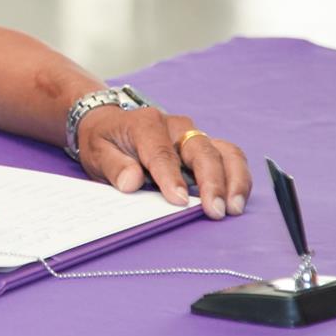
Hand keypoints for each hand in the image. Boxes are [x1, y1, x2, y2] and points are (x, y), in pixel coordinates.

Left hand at [76, 106, 250, 219]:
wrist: (109, 124)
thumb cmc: (104, 140)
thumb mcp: (97, 152)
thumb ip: (114, 166)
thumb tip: (132, 182)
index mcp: (146, 124)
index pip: (162, 152)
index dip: (171, 177)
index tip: (178, 201)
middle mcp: (176, 126)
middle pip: (201, 150)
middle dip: (211, 182)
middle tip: (215, 211)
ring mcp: (194, 135)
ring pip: (224, 151)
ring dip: (234, 180)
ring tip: (234, 208)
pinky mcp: (205, 146)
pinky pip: (229, 157)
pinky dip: (238, 177)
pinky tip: (236, 200)